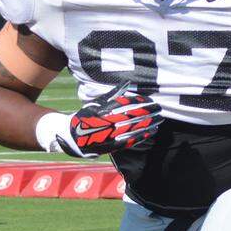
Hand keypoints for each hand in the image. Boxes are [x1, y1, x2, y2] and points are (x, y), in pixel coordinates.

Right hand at [36, 83, 162, 157]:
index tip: (151, 100)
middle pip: (131, 117)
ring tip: (159, 120)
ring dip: (147, 125)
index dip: (140, 103)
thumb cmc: (86, 116)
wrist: (70, 137)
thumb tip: (127, 83)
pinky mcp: (111, 146)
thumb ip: (113, 94)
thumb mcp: (97, 103)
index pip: (125, 105)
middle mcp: (106, 123)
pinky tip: (151, 132)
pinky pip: (128, 141)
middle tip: (160, 109)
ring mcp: (108, 136)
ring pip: (132, 130)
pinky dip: (141, 136)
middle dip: (147, 113)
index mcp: (102, 111)